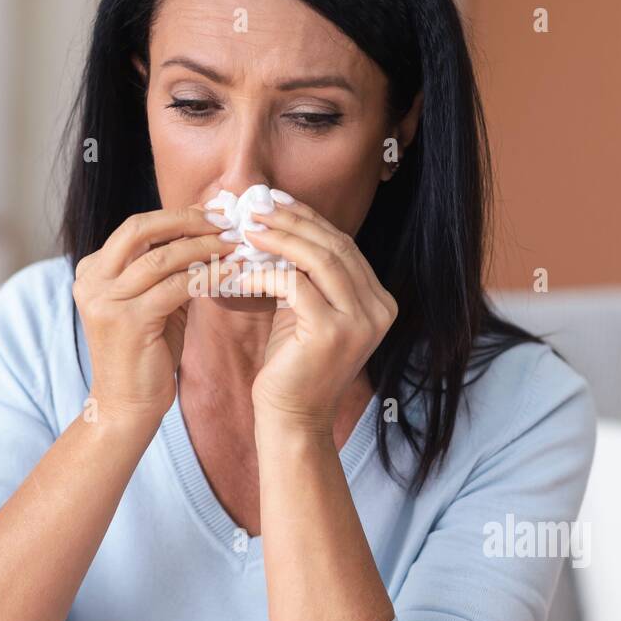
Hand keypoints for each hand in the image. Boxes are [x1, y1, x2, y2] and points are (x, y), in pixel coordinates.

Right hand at [73, 206, 225, 422]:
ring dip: (203, 247)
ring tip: (234, 244)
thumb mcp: (152, 302)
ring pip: (162, 258)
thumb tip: (205, 232)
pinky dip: (208, 276)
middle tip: (224, 220)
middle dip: (186, 220)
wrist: (127, 405)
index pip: (136, 229)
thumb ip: (168, 269)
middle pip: (140, 229)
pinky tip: (231, 272)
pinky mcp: (129, 321)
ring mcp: (106, 300)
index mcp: (93, 270)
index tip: (213, 214)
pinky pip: (176, 287)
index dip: (177, 217)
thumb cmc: (145, 353)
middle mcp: (93, 280)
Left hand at [231, 197, 397, 431]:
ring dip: (279, 238)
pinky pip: (295, 285)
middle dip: (293, 221)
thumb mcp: (305, 311)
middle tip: (257, 207)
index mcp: (378, 302)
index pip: (343, 247)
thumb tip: (279, 223)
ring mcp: (360, 322)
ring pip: (318, 260)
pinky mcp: (333, 332)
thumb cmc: (293, 365)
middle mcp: (379, 309)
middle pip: (334, 247)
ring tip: (248, 228)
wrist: (292, 418)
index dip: (309, 219)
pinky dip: (265, 273)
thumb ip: (305, 274)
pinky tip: (241, 271)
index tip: (276, 201)